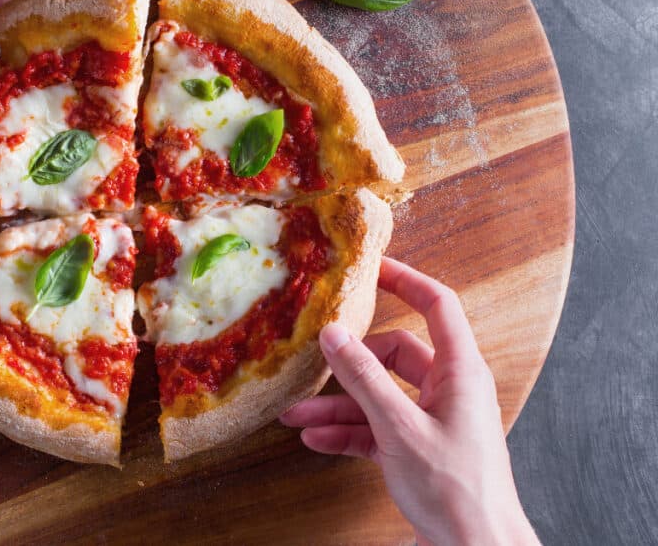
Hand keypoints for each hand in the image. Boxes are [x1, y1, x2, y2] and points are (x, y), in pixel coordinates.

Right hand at [281, 258, 538, 545]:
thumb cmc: (456, 488)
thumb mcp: (399, 427)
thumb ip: (364, 378)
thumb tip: (334, 334)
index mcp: (459, 372)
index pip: (437, 305)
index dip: (406, 280)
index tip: (372, 267)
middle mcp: (447, 390)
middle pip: (394, 355)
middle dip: (349, 364)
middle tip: (314, 359)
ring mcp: (432, 420)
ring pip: (378, 397)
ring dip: (338, 406)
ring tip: (296, 415)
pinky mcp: (418, 448)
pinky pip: (377, 429)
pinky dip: (348, 433)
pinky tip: (317, 440)